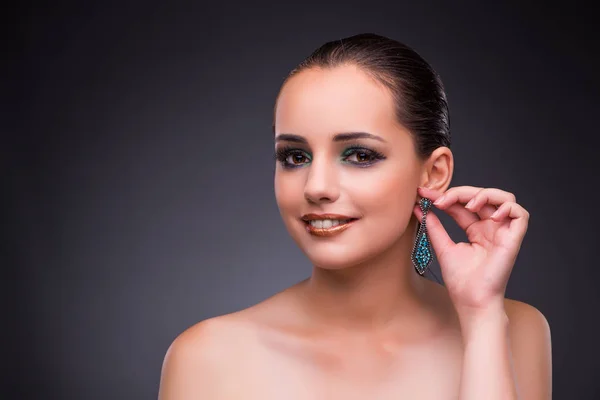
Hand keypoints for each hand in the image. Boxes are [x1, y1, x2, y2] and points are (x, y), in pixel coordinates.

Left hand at [414, 186, 529, 317]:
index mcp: (476, 230)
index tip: (423, 194)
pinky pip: (520, 214)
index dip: (445, 196)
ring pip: (504, 199)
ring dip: (485, 195)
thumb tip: (419, 207)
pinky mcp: (514, 239)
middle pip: (482, 196)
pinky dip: (507, 208)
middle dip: (460, 192)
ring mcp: (503, 233)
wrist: (471, 301)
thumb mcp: (443, 247)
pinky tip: (489, 216)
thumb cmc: (461, 281)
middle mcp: (491, 228)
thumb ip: (433, 226)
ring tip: (468, 204)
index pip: (462, 204)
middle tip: (440, 199)